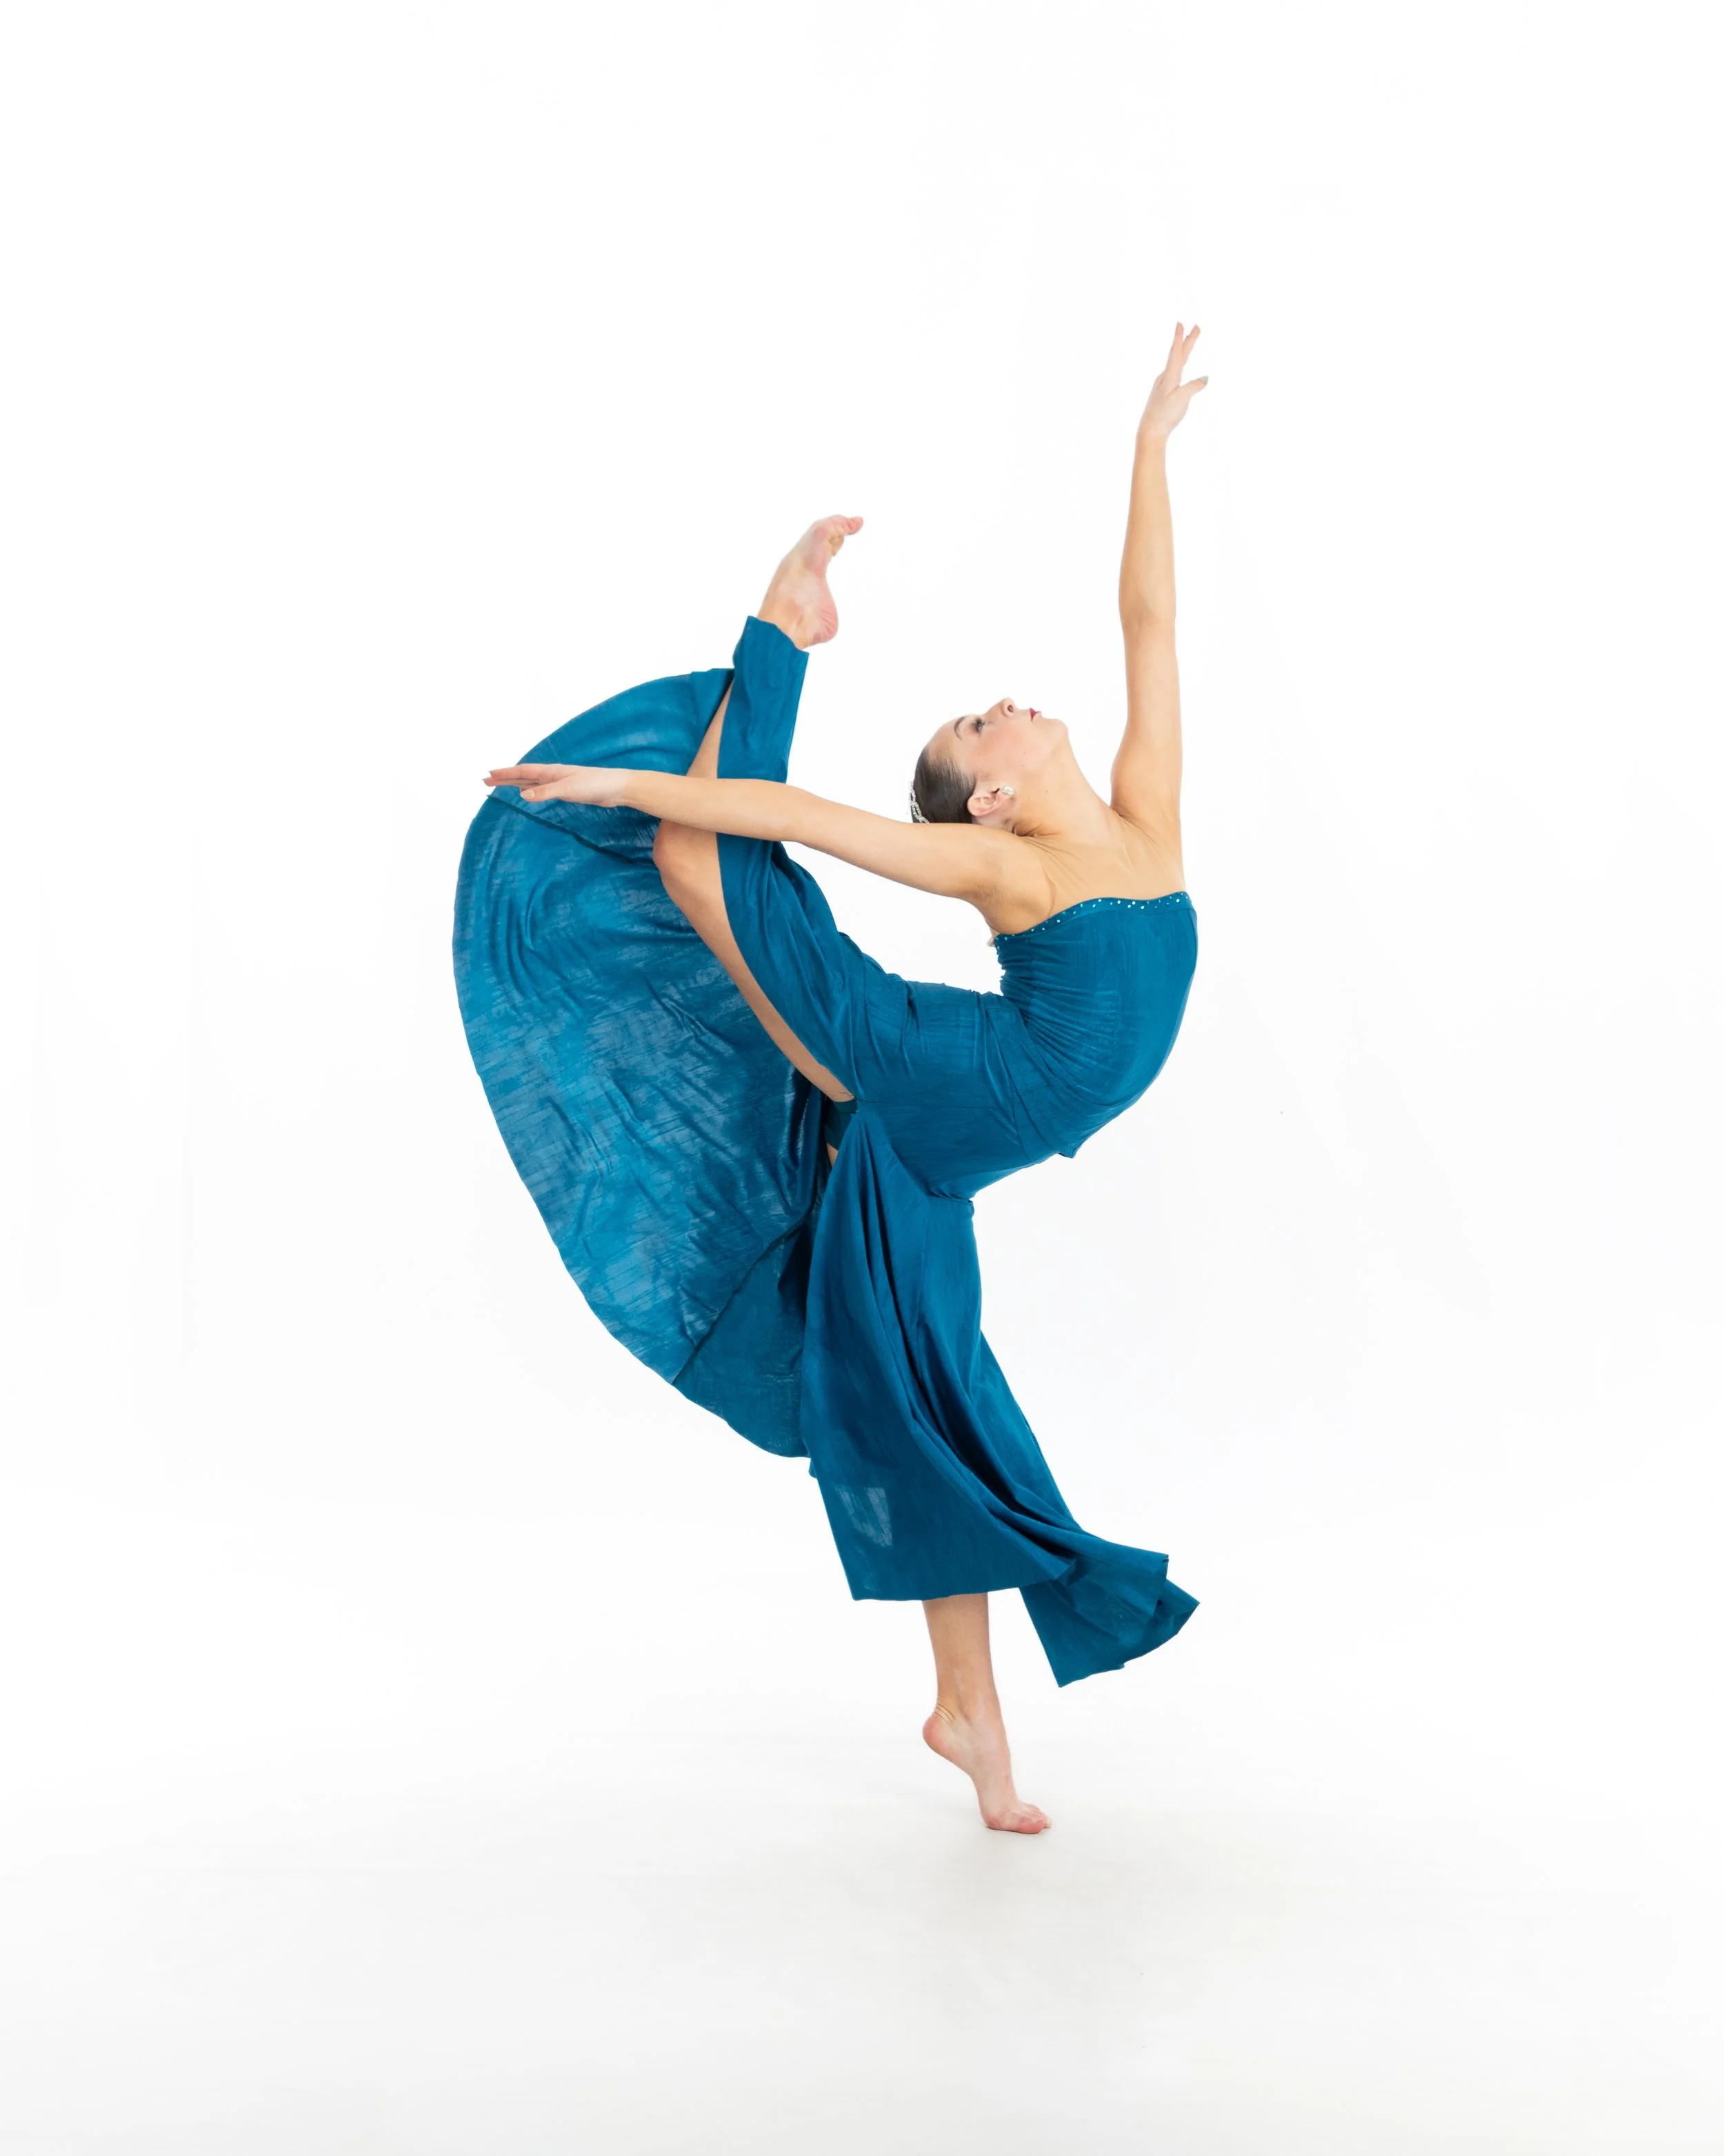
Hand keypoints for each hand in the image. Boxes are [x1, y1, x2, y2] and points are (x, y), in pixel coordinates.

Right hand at [484, 763, 628, 804]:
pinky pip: (541, 788)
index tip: (488, 775)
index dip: (505, 774)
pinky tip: (527, 792)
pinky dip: (530, 789)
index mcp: (551, 772)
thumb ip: (546, 792)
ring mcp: (559, 782)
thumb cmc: (595, 785)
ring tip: (500, 784)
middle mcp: (552, 775)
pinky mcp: (567, 790)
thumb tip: (523, 795)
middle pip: (523, 775)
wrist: (616, 788)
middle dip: (504, 778)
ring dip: (515, 783)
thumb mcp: (568, 789)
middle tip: (486, 780)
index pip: (523, 771)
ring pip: (531, 781)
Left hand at [1137, 322, 1207, 442]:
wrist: (1150, 430)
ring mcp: (1164, 384)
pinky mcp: (1165, 391)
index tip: (1180, 323)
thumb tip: (1205, 378)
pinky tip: (1181, 365)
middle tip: (1196, 327)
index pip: (1176, 352)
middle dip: (1187, 340)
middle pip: (1179, 354)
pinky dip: (1180, 362)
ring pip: (1177, 362)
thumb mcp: (1182, 400)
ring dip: (1184, 350)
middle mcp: (1166, 377)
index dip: (1179, 338)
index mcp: (1170, 376)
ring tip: (1189, 340)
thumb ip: (1193, 387)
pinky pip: (1175, 371)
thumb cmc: (1165, 415)